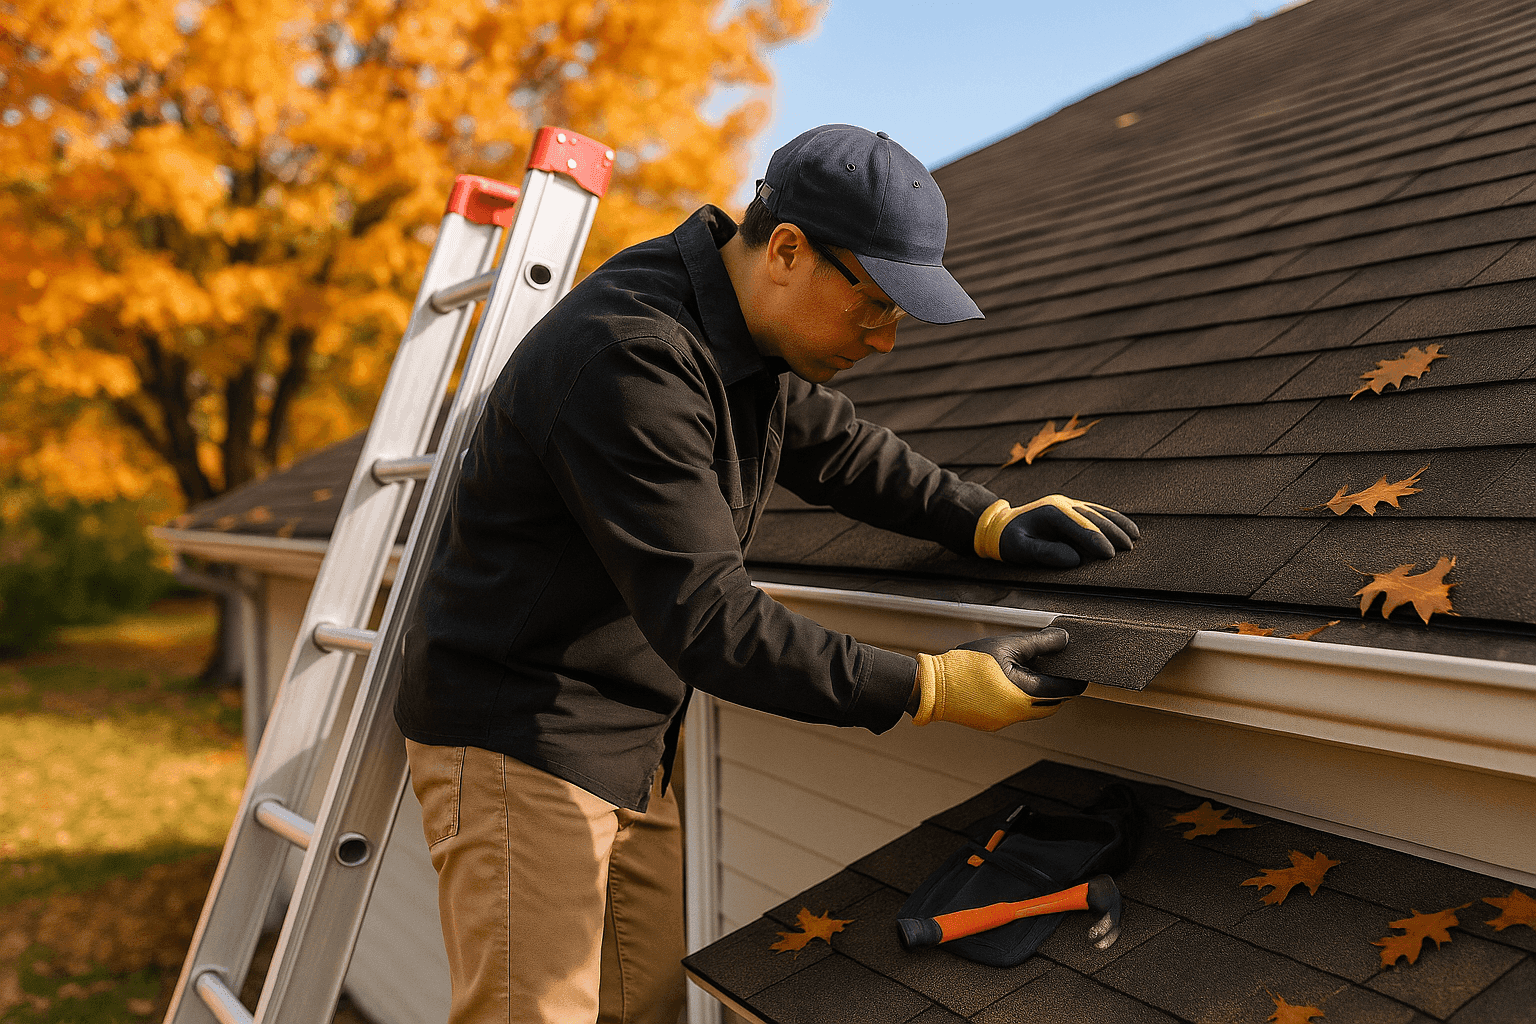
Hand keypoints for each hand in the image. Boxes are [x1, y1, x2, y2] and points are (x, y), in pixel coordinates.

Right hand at [910, 628, 1083, 730]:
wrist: (933, 686)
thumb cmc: (968, 664)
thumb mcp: (1007, 645)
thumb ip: (1039, 643)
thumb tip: (1064, 639)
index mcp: (1026, 694)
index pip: (1064, 691)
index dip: (1076, 681)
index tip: (1082, 674)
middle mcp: (1019, 713)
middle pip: (1051, 704)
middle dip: (1059, 691)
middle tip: (1058, 673)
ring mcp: (1004, 721)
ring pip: (1033, 710)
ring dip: (1038, 695)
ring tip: (1029, 673)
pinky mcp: (992, 723)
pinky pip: (1015, 713)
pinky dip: (1019, 700)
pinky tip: (1007, 684)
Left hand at [974, 496, 1138, 567]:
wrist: (1000, 524)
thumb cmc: (1009, 540)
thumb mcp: (1021, 549)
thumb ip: (1046, 553)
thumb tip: (1075, 559)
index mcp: (1050, 513)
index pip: (1078, 526)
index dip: (1096, 540)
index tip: (1110, 554)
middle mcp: (1062, 504)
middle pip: (1093, 517)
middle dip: (1112, 533)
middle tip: (1128, 549)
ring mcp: (1068, 504)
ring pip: (1098, 512)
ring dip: (1117, 524)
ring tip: (1134, 537)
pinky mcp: (1072, 508)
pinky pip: (1096, 512)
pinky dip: (1112, 519)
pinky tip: (1126, 527)